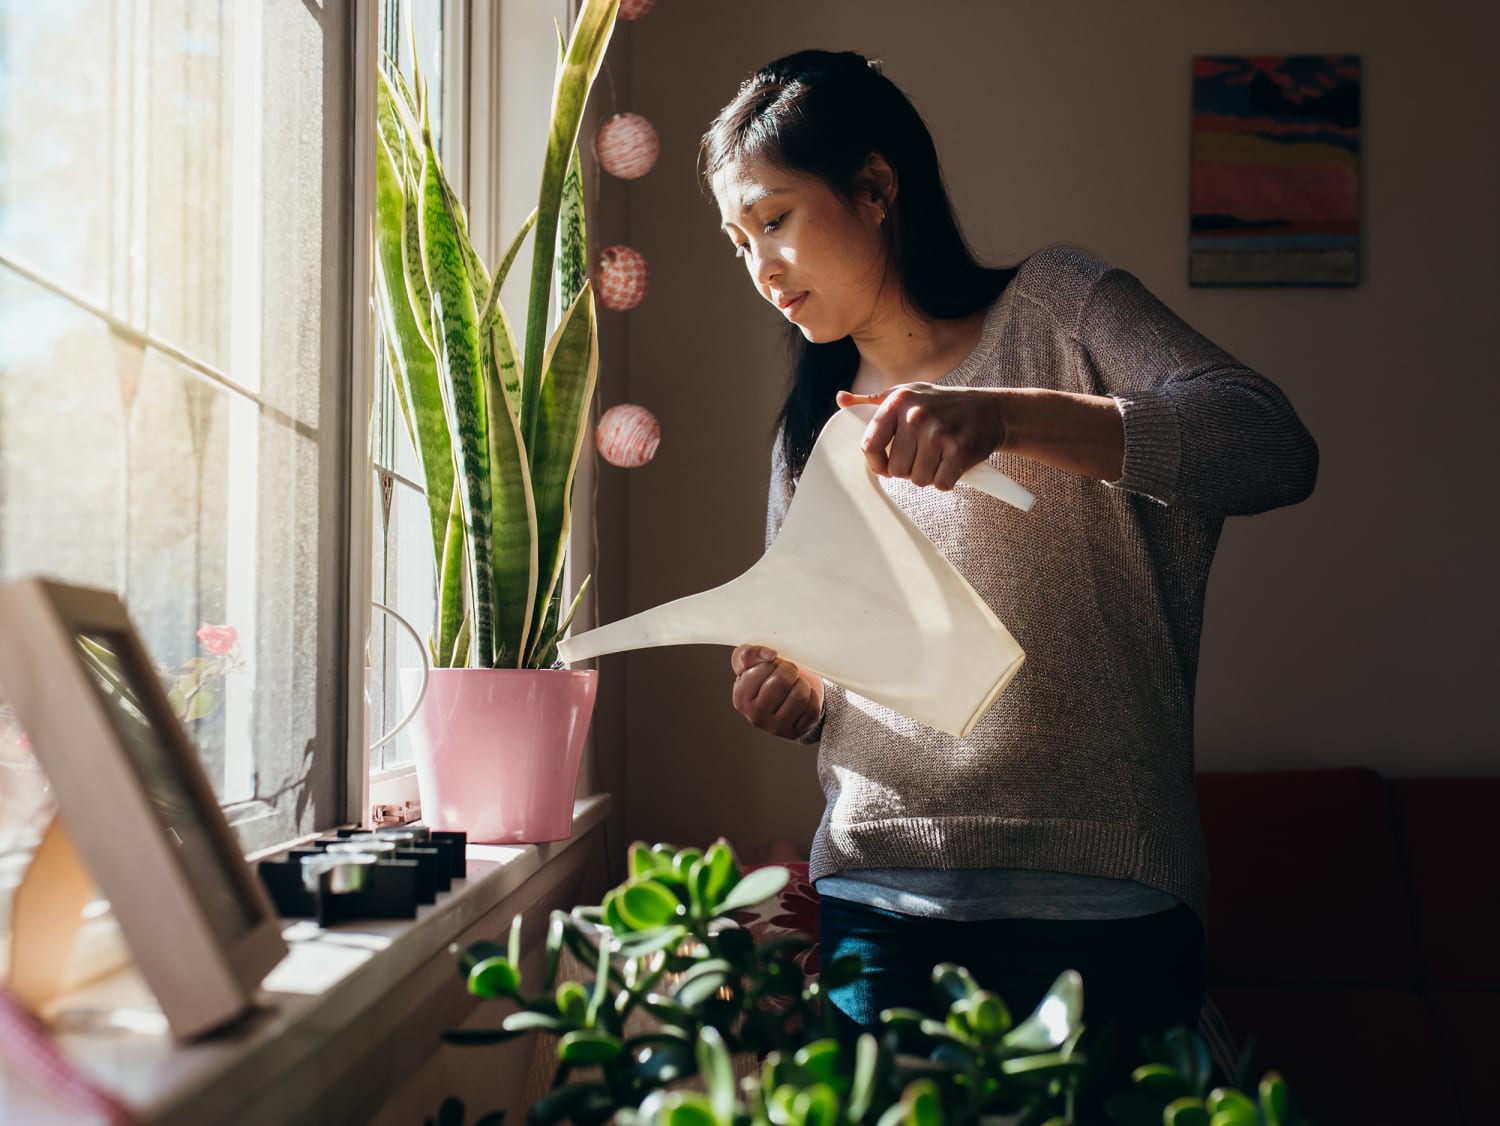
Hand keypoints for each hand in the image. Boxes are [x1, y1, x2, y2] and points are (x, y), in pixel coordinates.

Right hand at [730, 644, 822, 740]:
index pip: (762, 668)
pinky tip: (804, 698)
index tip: (772, 666)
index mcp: (741, 697)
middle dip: (790, 671)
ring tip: (797, 684)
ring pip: (799, 696)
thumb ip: (748, 654)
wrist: (785, 698)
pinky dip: (812, 699)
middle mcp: (755, 715)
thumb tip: (769, 655)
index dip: (772, 662)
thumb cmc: (766, 677)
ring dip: (802, 684)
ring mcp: (775, 727)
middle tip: (789, 672)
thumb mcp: (750, 663)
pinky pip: (812, 710)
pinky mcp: (795, 732)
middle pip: (782, 681)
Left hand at [837, 385, 1005, 489]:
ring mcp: (939, 433)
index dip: (877, 463)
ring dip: (929, 475)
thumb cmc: (944, 405)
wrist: (991, 410)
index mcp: (898, 401)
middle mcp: (916, 415)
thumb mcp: (907, 394)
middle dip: (909, 468)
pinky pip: (941, 484)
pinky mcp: (959, 451)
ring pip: (918, 480)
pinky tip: (953, 462)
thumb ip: (872, 401)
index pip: (869, 446)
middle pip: (896, 470)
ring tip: (940, 456)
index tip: (886, 465)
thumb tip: (841, 400)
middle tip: (925, 453)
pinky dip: (947, 480)